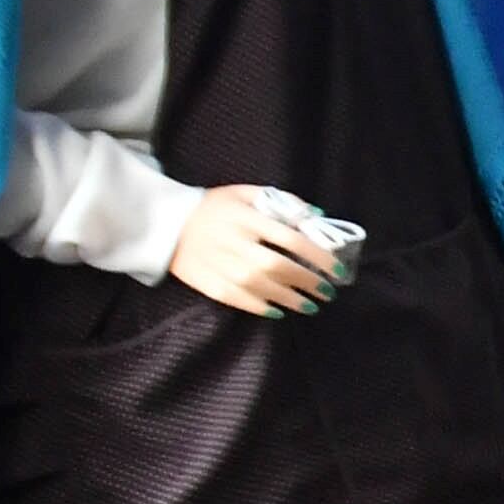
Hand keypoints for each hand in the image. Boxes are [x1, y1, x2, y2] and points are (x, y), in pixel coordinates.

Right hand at [167, 182, 346, 316]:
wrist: (167, 224)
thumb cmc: (214, 207)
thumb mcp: (246, 193)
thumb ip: (282, 201)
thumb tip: (318, 215)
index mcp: (247, 219)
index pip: (292, 240)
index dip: (318, 256)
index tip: (337, 269)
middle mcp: (235, 244)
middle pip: (280, 267)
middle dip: (309, 281)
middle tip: (328, 291)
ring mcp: (221, 266)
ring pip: (263, 287)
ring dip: (292, 299)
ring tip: (312, 305)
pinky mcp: (209, 284)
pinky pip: (241, 300)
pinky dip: (263, 307)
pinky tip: (280, 310)